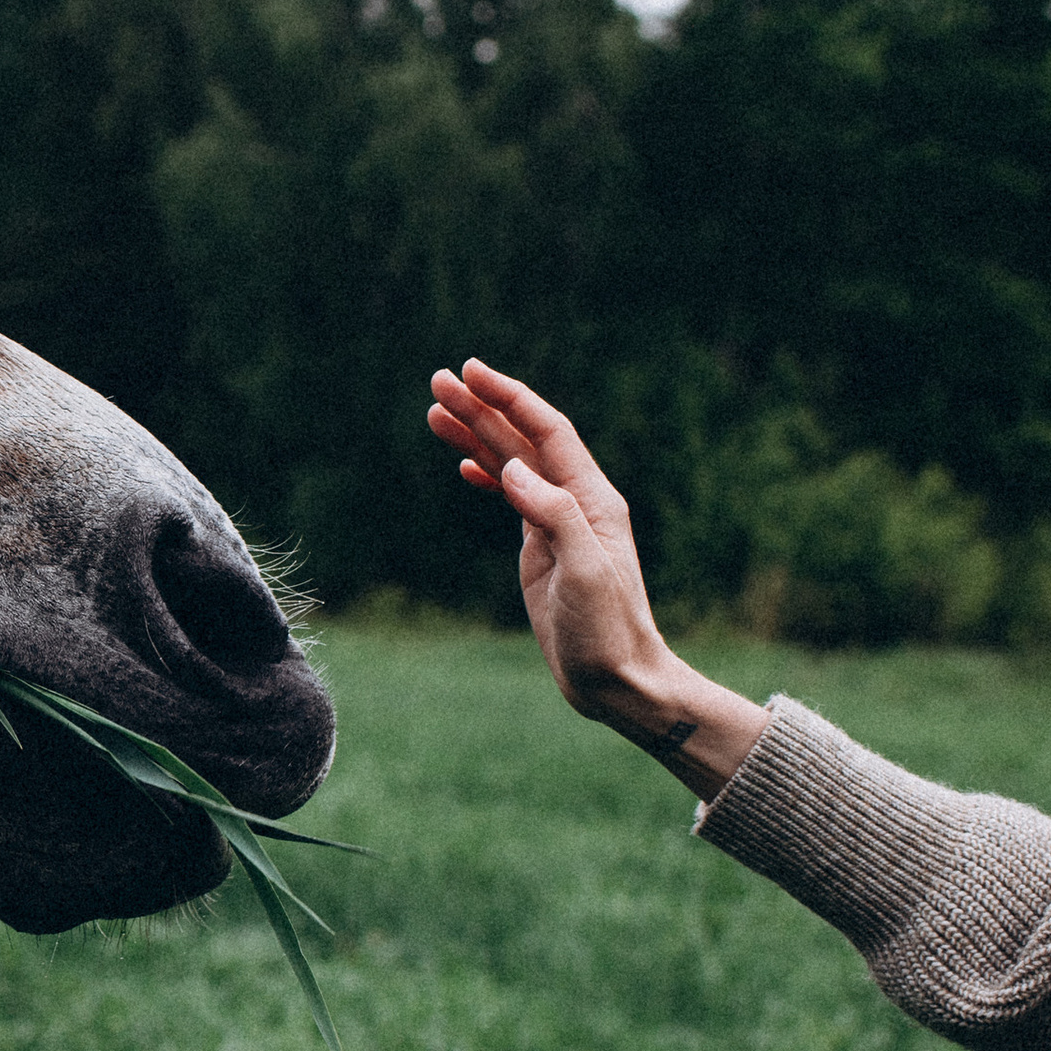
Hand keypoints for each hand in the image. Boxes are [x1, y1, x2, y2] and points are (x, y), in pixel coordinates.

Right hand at [425, 359, 768, 797]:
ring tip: (434, 411)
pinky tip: (463, 464)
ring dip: (476, 436)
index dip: (508, 397)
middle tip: (437, 381)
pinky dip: (487, 474)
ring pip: (512, 464)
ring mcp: (557, 522)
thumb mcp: (583, 572)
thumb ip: (553, 515)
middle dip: (481, 408)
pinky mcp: (542, 547)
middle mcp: (575, 501)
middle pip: (523, 439)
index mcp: (591, 499)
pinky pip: (512, 496)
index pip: (546, 431)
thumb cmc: (607, 630)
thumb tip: (513, 468)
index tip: (470, 373)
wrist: (616, 678)